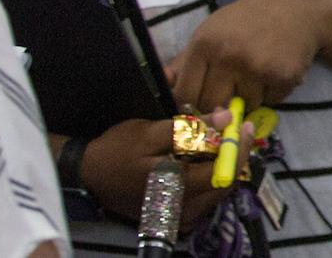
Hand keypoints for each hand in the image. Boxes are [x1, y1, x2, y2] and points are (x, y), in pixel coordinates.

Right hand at [77, 111, 249, 232]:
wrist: (88, 175)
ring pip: (218, 189)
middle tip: (235, 130)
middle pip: (227, 181)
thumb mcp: (150, 132)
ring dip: (224, 163)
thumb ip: (190, 127)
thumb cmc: (117, 150)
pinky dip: (211, 175)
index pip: (225, 170)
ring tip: (222, 139)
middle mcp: (185, 208)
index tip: (243, 124)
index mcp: (180, 187)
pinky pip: (205, 195)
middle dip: (234, 154)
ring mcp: (182, 215)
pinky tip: (206, 157)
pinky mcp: (177, 215)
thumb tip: (225, 116)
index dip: (238, 146)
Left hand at [167, 0, 331, 111]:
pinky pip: (270, 101)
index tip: (199, 102)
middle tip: (230, 91)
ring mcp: (256, 68)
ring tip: (257, 74)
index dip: (189, 104)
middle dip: (219, 104)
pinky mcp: (282, 76)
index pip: (184, 94)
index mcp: (204, 45)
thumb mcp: (211, 30)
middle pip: (211, 105)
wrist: (297, 8)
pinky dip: (272, 93)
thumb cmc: (247, 20)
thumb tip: (163, 83)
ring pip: (242, 105)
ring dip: (249, 97)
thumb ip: (185, 59)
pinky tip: (274, 72)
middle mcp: (228, 56)